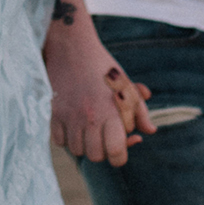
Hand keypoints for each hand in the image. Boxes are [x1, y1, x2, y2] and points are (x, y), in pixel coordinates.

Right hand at [47, 20, 153, 165]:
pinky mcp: (53, 114)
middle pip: (96, 156)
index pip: (116, 153)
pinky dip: (66, 139)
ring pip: (77, 151)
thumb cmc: (103, 68)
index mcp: (111, 112)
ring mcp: (70, 117)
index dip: (121, 156)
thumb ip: (140, 111)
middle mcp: (90, 118)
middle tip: (104, 137)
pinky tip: (73, 126)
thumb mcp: (126, 86)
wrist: (72, 48)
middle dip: (103, 151)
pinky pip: (59, 141)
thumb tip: (150, 131)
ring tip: (89, 130)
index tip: (120, 149)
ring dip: (84, 145)